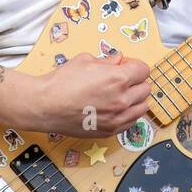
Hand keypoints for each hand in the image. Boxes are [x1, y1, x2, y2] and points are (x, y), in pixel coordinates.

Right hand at [30, 50, 152, 136]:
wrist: (46, 106)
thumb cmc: (62, 82)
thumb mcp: (85, 61)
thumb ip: (107, 61)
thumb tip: (118, 60)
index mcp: (118, 79)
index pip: (143, 70)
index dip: (134, 66)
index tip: (125, 67)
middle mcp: (122, 99)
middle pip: (145, 88)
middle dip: (136, 82)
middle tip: (122, 80)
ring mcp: (117, 118)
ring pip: (142, 107)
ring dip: (135, 99)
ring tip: (120, 96)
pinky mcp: (111, 131)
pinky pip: (131, 121)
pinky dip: (128, 114)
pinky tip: (115, 108)